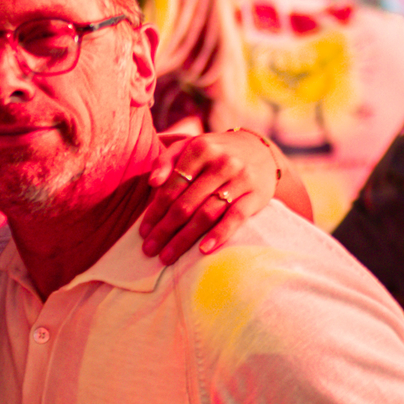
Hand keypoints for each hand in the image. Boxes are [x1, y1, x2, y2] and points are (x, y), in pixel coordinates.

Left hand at [140, 128, 281, 262]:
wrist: (260, 151)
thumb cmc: (215, 153)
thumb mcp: (190, 146)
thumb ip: (167, 160)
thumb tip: (152, 182)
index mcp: (200, 148)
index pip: (172, 185)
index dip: (155, 210)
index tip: (143, 231)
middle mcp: (221, 162)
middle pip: (187, 203)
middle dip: (165, 229)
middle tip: (149, 250)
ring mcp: (240, 179)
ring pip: (207, 213)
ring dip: (185, 238)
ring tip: (167, 257)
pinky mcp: (256, 195)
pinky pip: (235, 218)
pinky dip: (219, 234)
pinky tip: (203, 250)